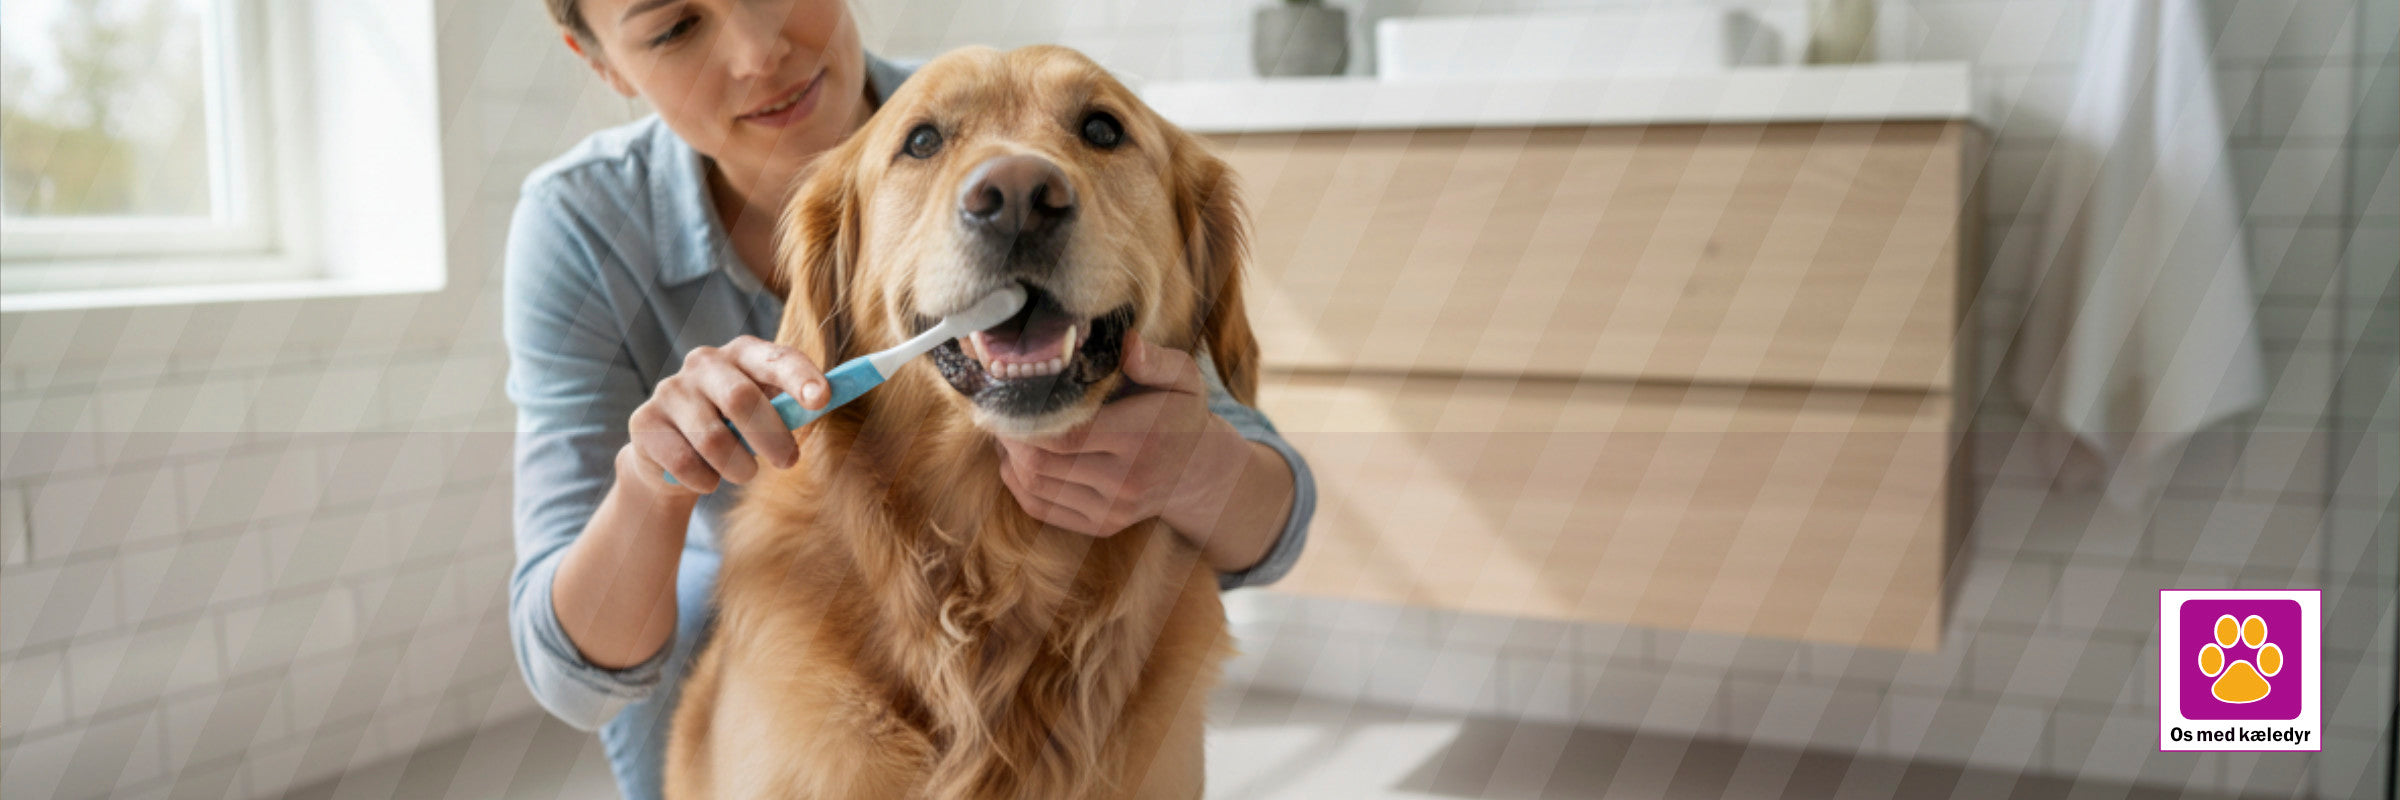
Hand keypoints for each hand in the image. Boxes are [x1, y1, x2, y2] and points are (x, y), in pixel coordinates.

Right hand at [624, 335, 827, 494]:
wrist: (672, 456)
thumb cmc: (736, 429)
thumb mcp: (768, 413)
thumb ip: (794, 404)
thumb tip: (830, 398)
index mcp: (742, 353)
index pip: (776, 358)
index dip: (800, 378)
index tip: (822, 399)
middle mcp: (704, 363)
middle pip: (741, 398)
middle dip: (772, 437)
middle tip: (788, 462)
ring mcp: (670, 390)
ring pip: (713, 439)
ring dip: (738, 467)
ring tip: (743, 472)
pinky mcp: (645, 421)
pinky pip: (684, 463)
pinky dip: (704, 480)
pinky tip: (706, 477)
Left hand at [996, 330, 1252, 538]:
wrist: (1198, 471)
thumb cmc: (1181, 413)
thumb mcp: (1183, 377)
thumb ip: (1155, 360)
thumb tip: (1127, 344)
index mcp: (1140, 436)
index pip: (1065, 434)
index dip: (1025, 419)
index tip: (1007, 396)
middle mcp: (1126, 479)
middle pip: (1042, 462)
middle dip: (1010, 437)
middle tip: (997, 412)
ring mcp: (1112, 508)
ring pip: (1036, 486)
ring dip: (1010, 458)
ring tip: (1006, 432)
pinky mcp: (1101, 525)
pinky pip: (1042, 508)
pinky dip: (1018, 483)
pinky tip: (1016, 460)